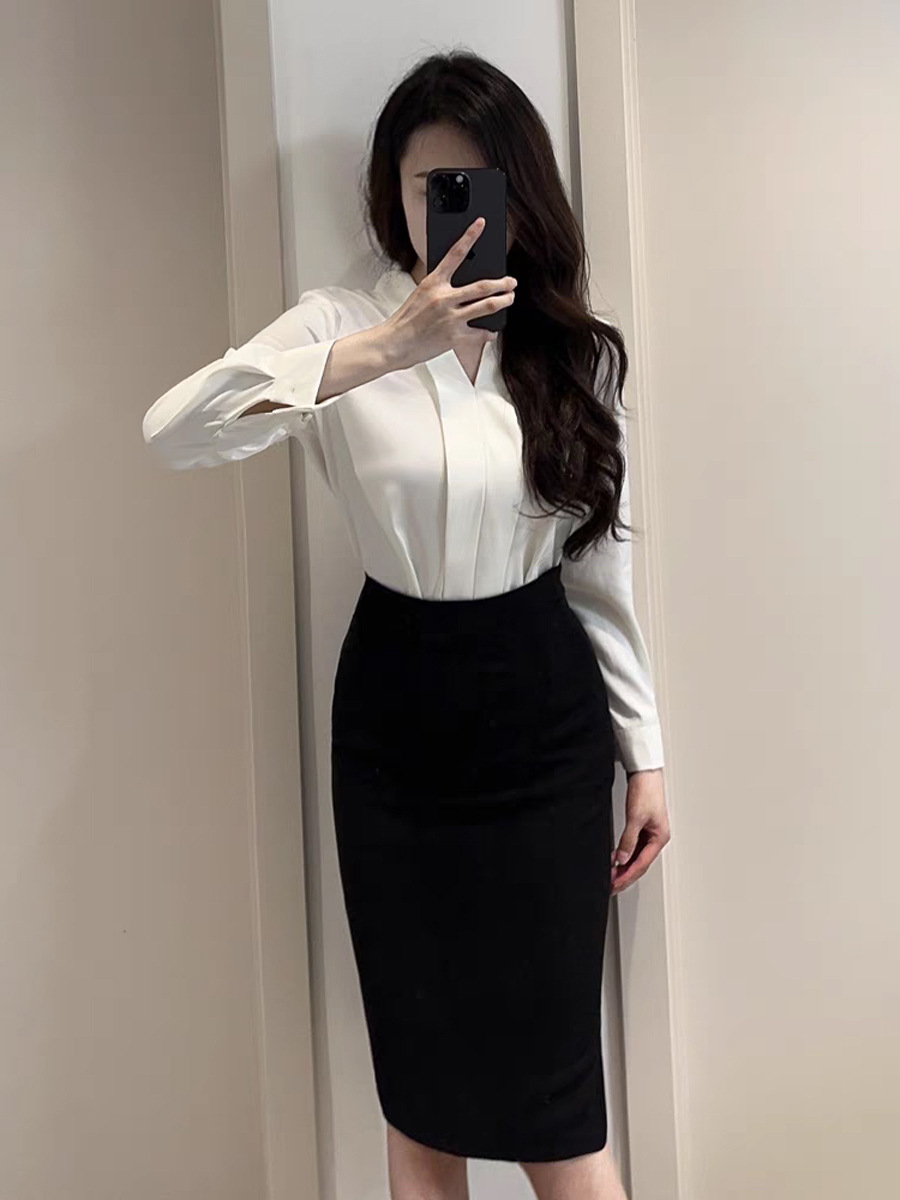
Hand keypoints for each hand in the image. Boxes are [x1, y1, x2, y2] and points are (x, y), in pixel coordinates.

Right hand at [381, 217, 515, 371]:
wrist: (395, 343)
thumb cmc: (407, 319)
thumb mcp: (421, 294)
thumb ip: (441, 287)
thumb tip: (464, 284)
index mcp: (433, 283)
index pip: (454, 254)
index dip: (469, 236)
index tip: (481, 223)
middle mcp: (444, 298)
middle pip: (482, 286)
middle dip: (502, 283)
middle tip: (511, 281)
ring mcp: (451, 318)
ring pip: (487, 306)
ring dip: (504, 301)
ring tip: (510, 298)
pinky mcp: (455, 337)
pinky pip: (481, 333)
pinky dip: (489, 332)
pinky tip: (492, 330)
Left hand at [610, 768, 669, 894]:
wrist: (645, 772)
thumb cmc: (646, 790)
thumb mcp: (635, 818)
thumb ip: (628, 840)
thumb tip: (621, 858)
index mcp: (660, 837)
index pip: (641, 864)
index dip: (627, 876)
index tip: (615, 885)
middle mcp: (656, 837)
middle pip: (640, 863)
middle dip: (625, 876)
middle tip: (611, 885)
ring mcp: (650, 833)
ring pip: (636, 857)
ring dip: (624, 867)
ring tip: (611, 876)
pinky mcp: (642, 826)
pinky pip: (633, 847)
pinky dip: (624, 855)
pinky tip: (614, 860)